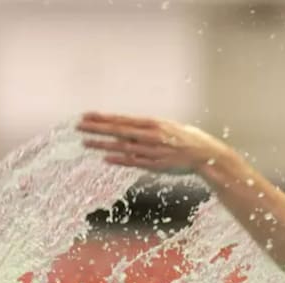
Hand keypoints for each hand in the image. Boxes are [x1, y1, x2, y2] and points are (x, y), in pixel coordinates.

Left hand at [77, 113, 233, 174]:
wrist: (206, 154)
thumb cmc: (186, 139)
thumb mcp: (167, 127)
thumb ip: (147, 128)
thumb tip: (128, 127)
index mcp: (152, 123)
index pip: (122, 120)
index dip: (103, 118)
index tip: (86, 116)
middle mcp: (150, 135)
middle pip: (118, 131)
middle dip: (97, 128)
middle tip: (78, 126)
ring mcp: (152, 151)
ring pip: (123, 146)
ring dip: (103, 144)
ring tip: (86, 142)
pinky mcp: (156, 165)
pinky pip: (134, 162)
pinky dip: (119, 159)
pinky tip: (105, 158)